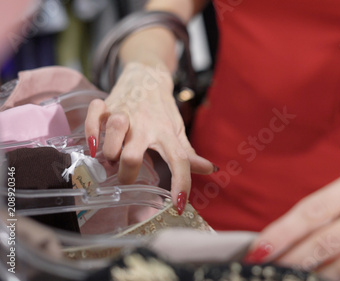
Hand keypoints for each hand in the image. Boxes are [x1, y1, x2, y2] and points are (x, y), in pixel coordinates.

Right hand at [85, 62, 214, 213]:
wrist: (147, 76)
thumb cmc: (161, 110)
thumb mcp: (176, 130)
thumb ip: (188, 153)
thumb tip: (210, 169)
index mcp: (167, 133)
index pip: (179, 159)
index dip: (181, 183)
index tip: (178, 206)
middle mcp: (145, 124)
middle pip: (132, 156)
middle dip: (126, 174)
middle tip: (127, 174)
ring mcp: (124, 113)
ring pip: (113, 136)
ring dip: (109, 154)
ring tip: (112, 158)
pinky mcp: (106, 104)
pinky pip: (93, 117)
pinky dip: (91, 132)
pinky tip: (95, 144)